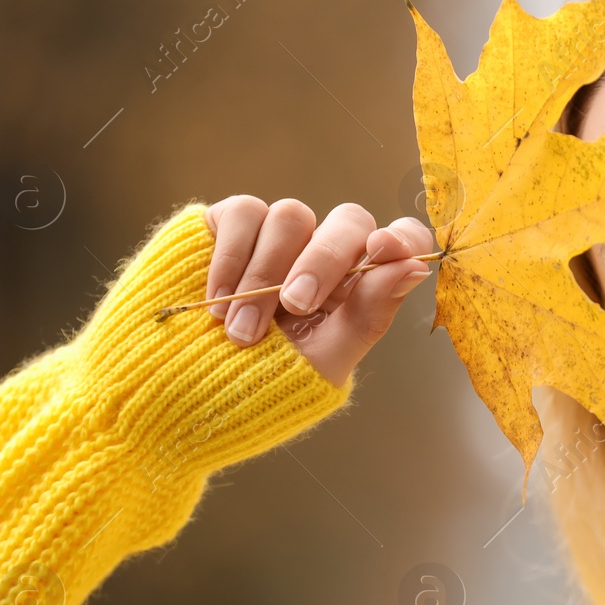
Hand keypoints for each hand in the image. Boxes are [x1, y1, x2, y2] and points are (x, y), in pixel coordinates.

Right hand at [202, 195, 435, 387]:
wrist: (189, 391)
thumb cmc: (264, 383)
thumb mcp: (323, 360)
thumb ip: (370, 315)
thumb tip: (414, 267)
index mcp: (358, 287)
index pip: (401, 242)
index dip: (401, 237)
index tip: (383, 248)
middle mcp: (323, 254)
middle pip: (349, 221)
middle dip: (324, 261)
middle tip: (296, 305)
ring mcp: (278, 238)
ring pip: (292, 215)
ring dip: (266, 274)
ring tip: (242, 329)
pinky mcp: (230, 226)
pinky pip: (243, 212)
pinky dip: (231, 257)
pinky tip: (218, 299)